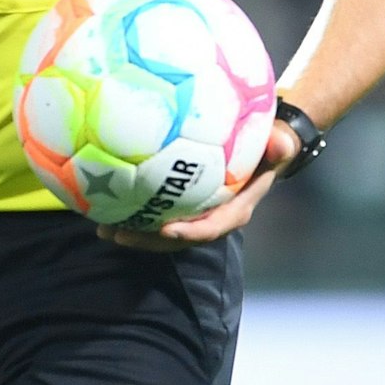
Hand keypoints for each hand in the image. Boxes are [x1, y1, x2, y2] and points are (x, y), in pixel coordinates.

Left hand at [98, 120, 301, 252]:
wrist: (263, 150)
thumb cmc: (269, 147)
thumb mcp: (279, 145)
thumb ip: (280, 147)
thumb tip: (281, 144)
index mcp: (236, 209)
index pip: (212, 227)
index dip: (189, 232)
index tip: (165, 229)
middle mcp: (213, 217)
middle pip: (178, 237)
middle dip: (149, 240)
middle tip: (118, 234)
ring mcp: (195, 212)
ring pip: (162, 230)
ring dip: (134, 231)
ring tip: (103, 228)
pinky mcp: (182, 204)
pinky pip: (156, 211)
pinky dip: (133, 211)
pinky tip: (104, 204)